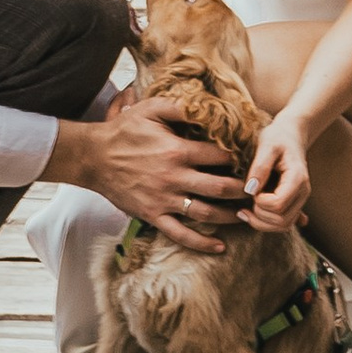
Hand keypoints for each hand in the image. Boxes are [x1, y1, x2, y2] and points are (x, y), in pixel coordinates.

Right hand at [53, 97, 244, 248]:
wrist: (94, 158)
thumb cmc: (124, 131)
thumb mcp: (151, 109)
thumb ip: (180, 108)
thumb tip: (206, 106)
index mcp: (177, 151)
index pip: (218, 155)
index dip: (237, 157)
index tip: (250, 158)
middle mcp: (174, 177)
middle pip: (219, 187)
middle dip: (242, 189)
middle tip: (257, 191)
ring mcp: (164, 199)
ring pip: (205, 213)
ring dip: (230, 217)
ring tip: (247, 216)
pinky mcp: (153, 215)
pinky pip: (180, 234)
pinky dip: (201, 243)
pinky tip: (220, 246)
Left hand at [242, 107, 310, 234]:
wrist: (290, 135)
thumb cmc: (277, 137)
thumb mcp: (266, 145)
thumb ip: (259, 167)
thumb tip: (251, 191)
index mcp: (297, 178)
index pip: (278, 205)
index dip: (260, 202)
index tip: (250, 189)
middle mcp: (303, 192)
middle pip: (282, 221)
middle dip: (259, 216)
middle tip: (246, 202)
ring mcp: (301, 200)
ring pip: (283, 226)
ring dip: (261, 223)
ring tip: (244, 210)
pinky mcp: (294, 204)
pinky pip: (284, 224)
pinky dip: (267, 224)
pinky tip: (253, 213)